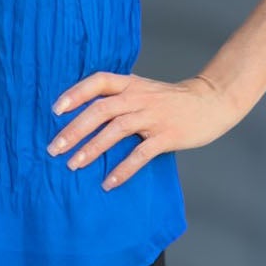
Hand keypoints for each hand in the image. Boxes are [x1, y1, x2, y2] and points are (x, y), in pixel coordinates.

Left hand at [46, 70, 240, 189]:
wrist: (211, 101)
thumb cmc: (171, 99)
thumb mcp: (143, 89)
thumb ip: (119, 96)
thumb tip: (83, 112)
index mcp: (131, 84)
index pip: (98, 82)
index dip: (75, 94)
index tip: (55, 110)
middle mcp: (139, 97)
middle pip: (101, 110)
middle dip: (74, 130)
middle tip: (54, 148)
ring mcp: (154, 117)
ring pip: (116, 131)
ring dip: (92, 149)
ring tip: (73, 165)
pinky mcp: (167, 136)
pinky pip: (140, 154)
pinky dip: (123, 170)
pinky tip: (108, 183)